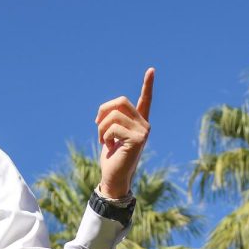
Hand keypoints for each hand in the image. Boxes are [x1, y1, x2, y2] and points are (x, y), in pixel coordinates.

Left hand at [96, 68, 153, 198]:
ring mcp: (144, 131)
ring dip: (101, 127)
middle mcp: (144, 125)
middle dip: (103, 111)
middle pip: (121, 101)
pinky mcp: (138, 139)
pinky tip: (109, 146)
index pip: (145, 100)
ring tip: (103, 140)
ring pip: (114, 115)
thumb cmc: (111, 158)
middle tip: (96, 124)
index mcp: (138, 122)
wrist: (114, 178)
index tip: (151, 69)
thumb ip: (111, 120)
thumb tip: (104, 113)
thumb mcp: (109, 135)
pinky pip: (113, 127)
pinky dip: (104, 135)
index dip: (147, 84)